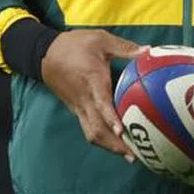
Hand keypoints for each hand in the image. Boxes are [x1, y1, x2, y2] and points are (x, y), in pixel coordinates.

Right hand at [40, 30, 145, 161]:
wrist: (44, 54)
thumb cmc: (74, 45)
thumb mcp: (100, 39)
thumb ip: (125, 47)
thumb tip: (148, 51)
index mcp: (91, 80)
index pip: (101, 103)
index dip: (111, 118)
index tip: (122, 130)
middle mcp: (84, 99)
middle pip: (96, 128)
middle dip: (114, 144)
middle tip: (134, 154)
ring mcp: (79, 107)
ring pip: (91, 132)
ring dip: (109, 145)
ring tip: (129, 155)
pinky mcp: (77, 109)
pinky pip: (89, 127)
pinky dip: (103, 138)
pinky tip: (116, 141)